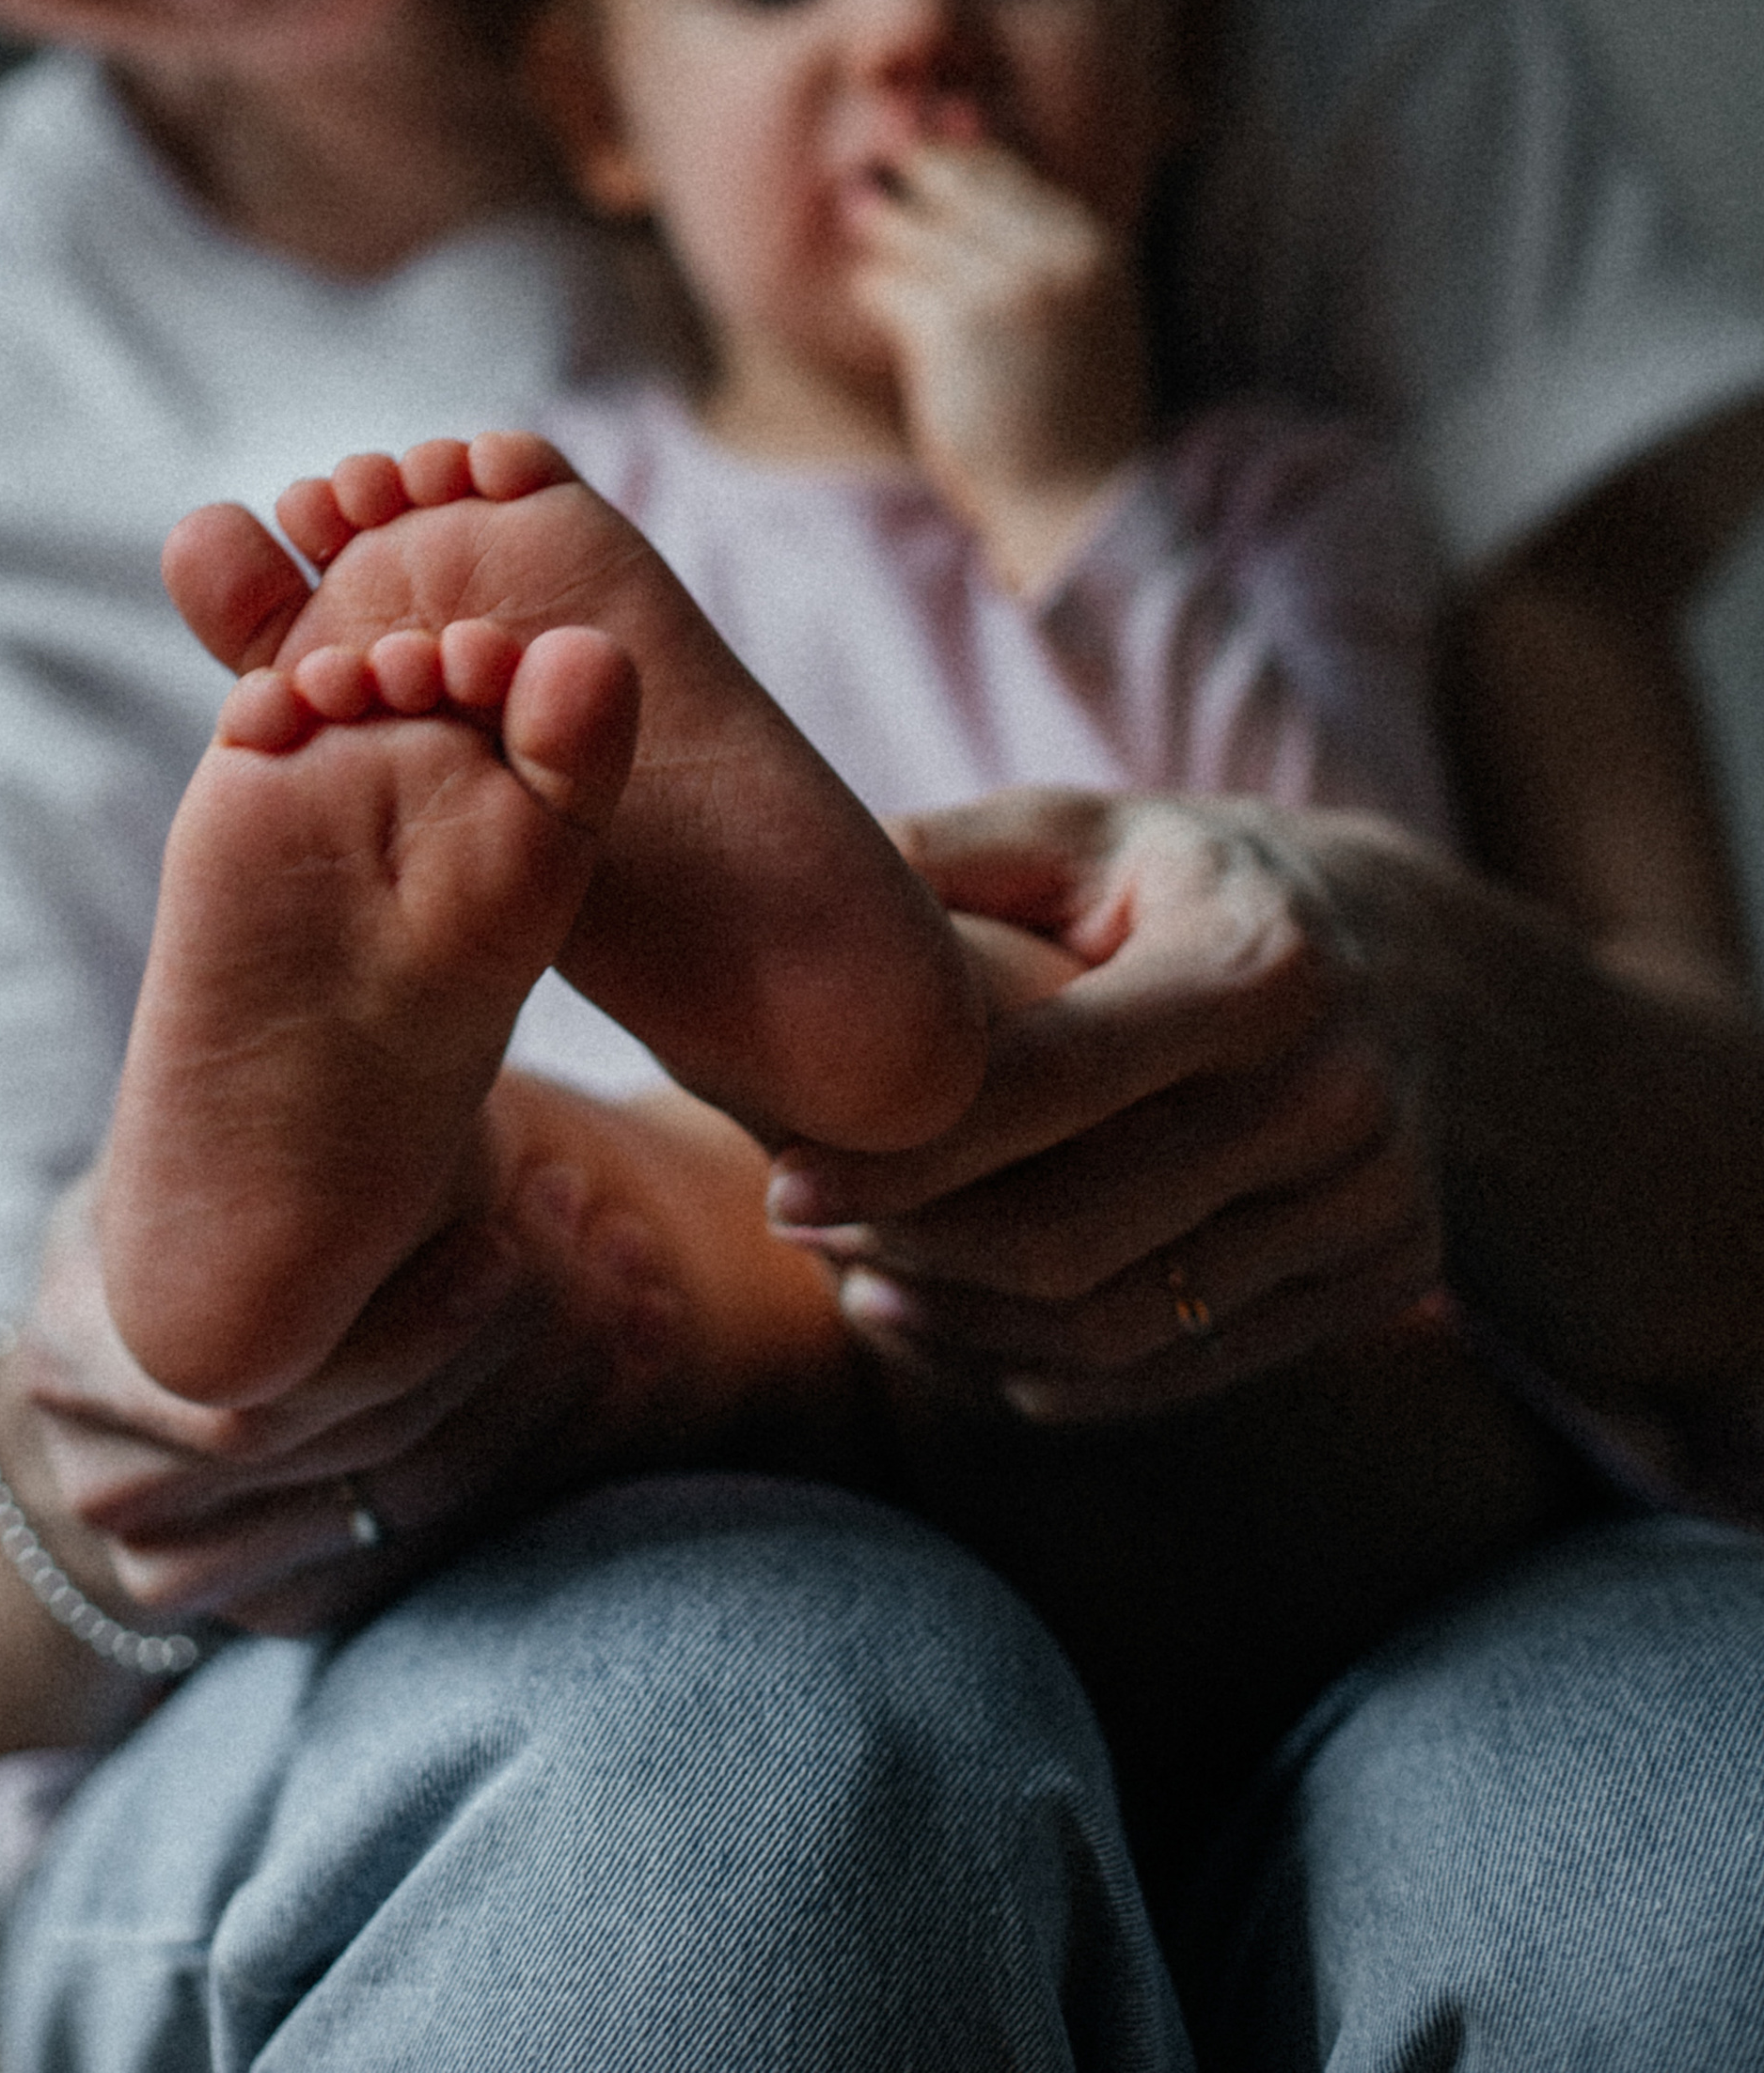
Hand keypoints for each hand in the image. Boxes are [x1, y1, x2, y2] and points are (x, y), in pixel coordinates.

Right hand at [10, 1089, 755, 1639]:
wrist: (137, 1308)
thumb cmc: (199, 1165)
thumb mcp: (217, 1120)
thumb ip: (290, 1112)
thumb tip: (428, 984)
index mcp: (77, 1339)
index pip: (265, 1394)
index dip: (420, 1321)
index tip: (537, 1208)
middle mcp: (107, 1477)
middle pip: (352, 1455)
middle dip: (512, 1346)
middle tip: (613, 1233)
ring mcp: (181, 1561)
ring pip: (407, 1513)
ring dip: (553, 1396)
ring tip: (642, 1281)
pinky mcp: (269, 1603)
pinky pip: (426, 1557)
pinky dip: (546, 1453)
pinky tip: (629, 1356)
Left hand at [769, 791, 1444, 1418]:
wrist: (1421, 964)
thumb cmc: (1194, 885)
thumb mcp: (1089, 833)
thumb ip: (948, 858)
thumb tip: (788, 900)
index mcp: (1259, 963)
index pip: (1052, 1084)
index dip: (906, 1150)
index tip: (784, 1178)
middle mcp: (1335, 1093)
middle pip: (1081, 1231)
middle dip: (914, 1248)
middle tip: (796, 1229)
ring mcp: (1373, 1202)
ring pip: (1125, 1324)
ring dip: (965, 1326)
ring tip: (857, 1289)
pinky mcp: (1384, 1280)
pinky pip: (1183, 1371)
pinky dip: (1050, 1369)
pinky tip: (955, 1329)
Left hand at [849, 137, 1149, 590]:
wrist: (1076, 500)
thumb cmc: (1070, 410)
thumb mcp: (1085, 312)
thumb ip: (1037, 243)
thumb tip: (959, 152)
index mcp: (1091, 245)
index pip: (1002, 169)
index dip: (947, 162)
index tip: (911, 164)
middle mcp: (1053, 256)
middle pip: (949, 183)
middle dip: (905, 188)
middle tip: (868, 195)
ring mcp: (1003, 288)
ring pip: (907, 232)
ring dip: (883, 243)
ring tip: (872, 246)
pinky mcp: (951, 328)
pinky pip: (884, 285)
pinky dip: (876, 295)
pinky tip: (887, 312)